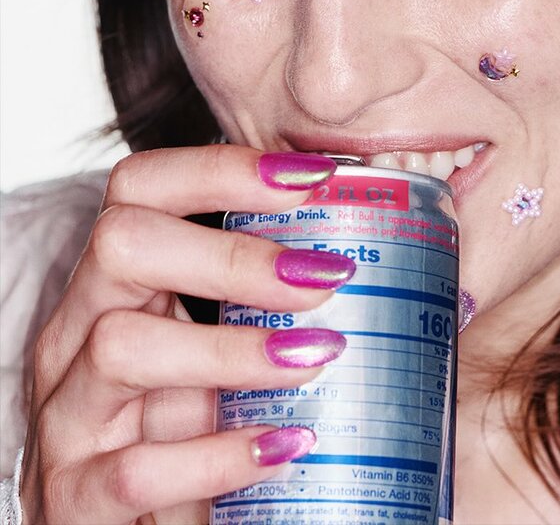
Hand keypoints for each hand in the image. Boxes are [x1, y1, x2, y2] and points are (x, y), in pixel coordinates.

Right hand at [19, 145, 352, 524]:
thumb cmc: (178, 428)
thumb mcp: (213, 354)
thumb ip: (262, 308)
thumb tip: (387, 265)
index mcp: (114, 284)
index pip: (141, 187)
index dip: (222, 169)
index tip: (315, 178)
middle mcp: (76, 333)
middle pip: (124, 244)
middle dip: (233, 254)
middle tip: (325, 277)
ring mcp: (68, 413)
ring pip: (124, 346)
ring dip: (234, 350)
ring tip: (317, 357)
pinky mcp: (75, 496)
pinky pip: (136, 469)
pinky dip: (219, 457)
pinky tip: (284, 446)